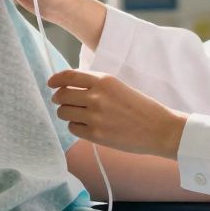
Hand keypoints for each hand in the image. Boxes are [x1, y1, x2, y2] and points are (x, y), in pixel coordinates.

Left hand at [47, 69, 188, 158]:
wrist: (158, 128)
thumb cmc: (140, 107)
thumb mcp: (118, 87)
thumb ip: (95, 85)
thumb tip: (69, 87)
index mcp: (104, 80)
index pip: (69, 76)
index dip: (56, 80)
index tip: (51, 83)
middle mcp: (97, 96)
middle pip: (62, 95)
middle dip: (59, 99)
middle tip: (62, 102)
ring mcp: (95, 116)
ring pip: (64, 112)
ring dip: (67, 113)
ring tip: (78, 115)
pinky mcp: (96, 134)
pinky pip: (73, 128)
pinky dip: (76, 126)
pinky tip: (87, 126)